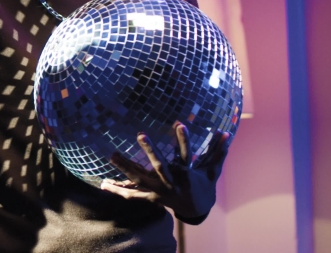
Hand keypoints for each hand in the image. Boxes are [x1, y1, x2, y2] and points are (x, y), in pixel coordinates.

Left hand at [99, 122, 229, 220]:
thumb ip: (219, 151)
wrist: (196, 208)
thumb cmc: (203, 184)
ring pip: (140, 180)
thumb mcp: (212, 170)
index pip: (185, 154)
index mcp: (186, 174)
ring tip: (112, 155)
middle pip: (159, 166)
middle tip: (140, 134)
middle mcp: (171, 183)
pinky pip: (132, 195)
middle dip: (150, 150)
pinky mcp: (150, 198)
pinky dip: (119, 190)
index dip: (183, 139)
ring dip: (126, 168)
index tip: (179, 123)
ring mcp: (159, 192)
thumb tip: (227, 133)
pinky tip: (104, 184)